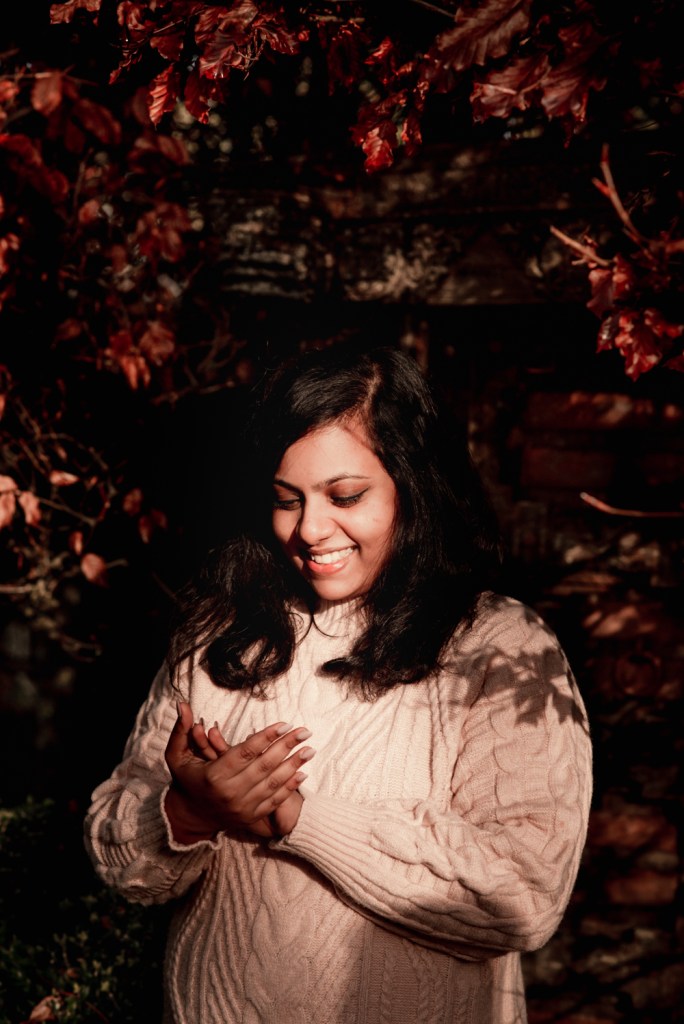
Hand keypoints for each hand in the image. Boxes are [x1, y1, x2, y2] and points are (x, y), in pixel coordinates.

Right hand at [189, 714, 305, 837]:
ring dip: (294, 765)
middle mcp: (230, 793)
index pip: (246, 752)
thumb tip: (182, 704)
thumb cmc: (186, 779)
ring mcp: (242, 807)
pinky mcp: (251, 817)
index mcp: (214, 775)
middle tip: (305, 731)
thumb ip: (181, 730)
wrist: (190, 816)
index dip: (266, 737)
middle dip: (287, 746)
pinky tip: (303, 772)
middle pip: (264, 765)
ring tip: (310, 749)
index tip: (285, 723)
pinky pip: (274, 801)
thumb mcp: (177, 755)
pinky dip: (290, 787)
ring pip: (273, 783)